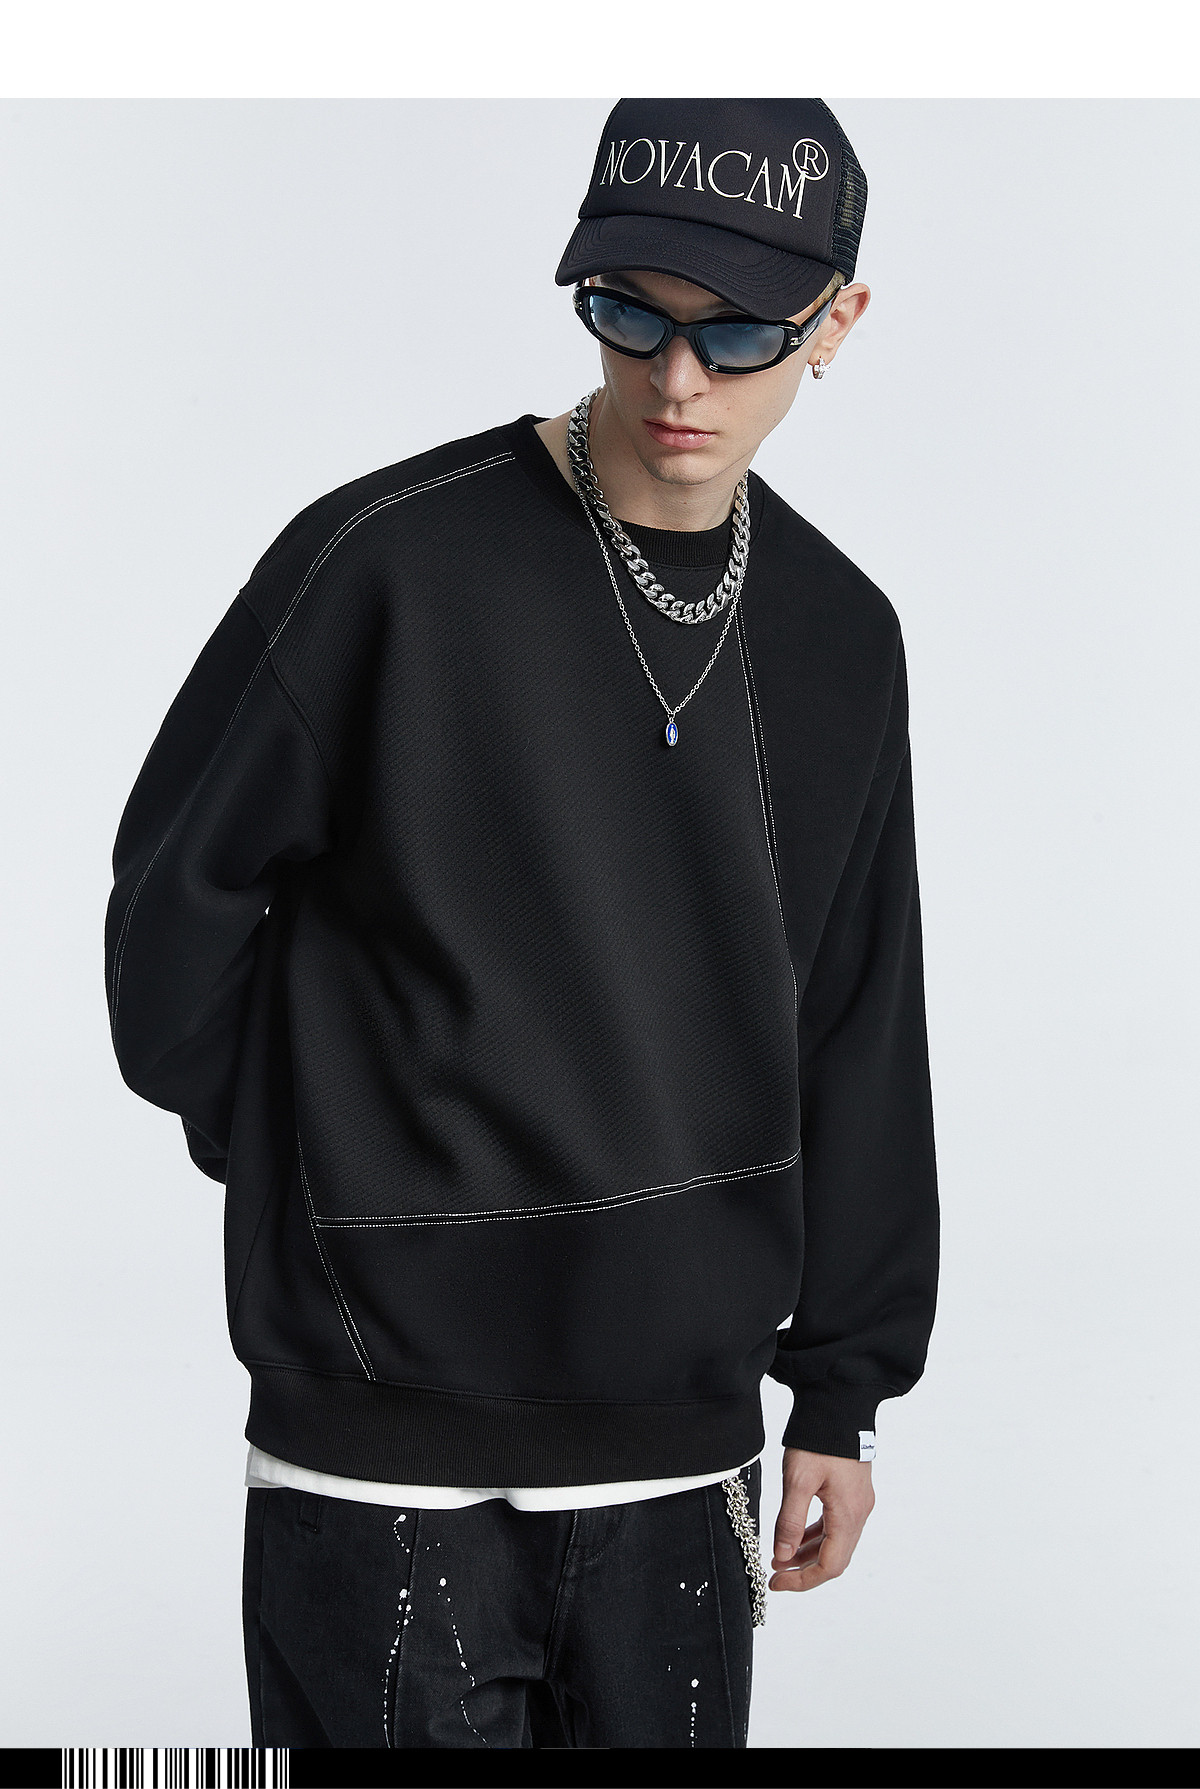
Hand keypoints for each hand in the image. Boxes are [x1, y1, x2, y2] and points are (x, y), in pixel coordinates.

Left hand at [769, 1447, 874, 1591]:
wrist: (839, 1404)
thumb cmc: (818, 1440)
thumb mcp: (798, 1480)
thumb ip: (790, 1521)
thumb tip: (782, 1557)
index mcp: (848, 1515)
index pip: (829, 1566)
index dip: (802, 1581)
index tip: (777, 1583)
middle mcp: (859, 1514)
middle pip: (835, 1559)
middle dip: (804, 1571)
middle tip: (776, 1575)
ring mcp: (858, 1503)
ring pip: (835, 1543)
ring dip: (809, 1554)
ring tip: (781, 1558)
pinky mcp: (853, 1493)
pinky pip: (836, 1526)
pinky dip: (817, 1536)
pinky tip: (797, 1536)